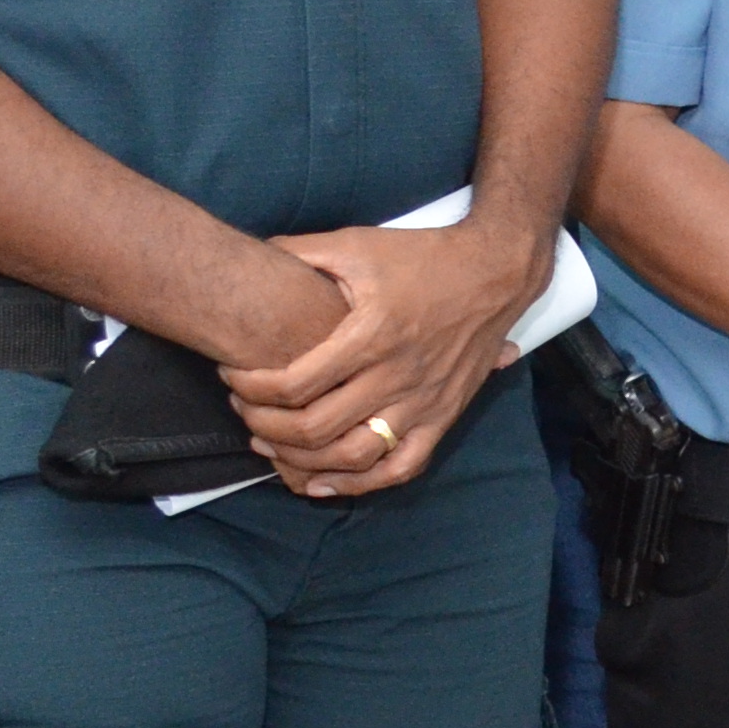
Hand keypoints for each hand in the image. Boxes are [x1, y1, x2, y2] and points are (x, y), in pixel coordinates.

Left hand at [222, 217, 543, 497]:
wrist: (496, 270)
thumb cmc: (423, 256)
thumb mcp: (357, 243)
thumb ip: (300, 253)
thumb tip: (251, 258)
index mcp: (372, 335)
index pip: (295, 383)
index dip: (252, 386)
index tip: (233, 375)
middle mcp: (398, 376)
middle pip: (315, 427)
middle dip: (264, 425)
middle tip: (243, 409)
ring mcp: (424, 402)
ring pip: (353, 456)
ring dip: (302, 460)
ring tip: (270, 445)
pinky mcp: (444, 416)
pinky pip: (401, 467)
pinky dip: (360, 484)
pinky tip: (323, 484)